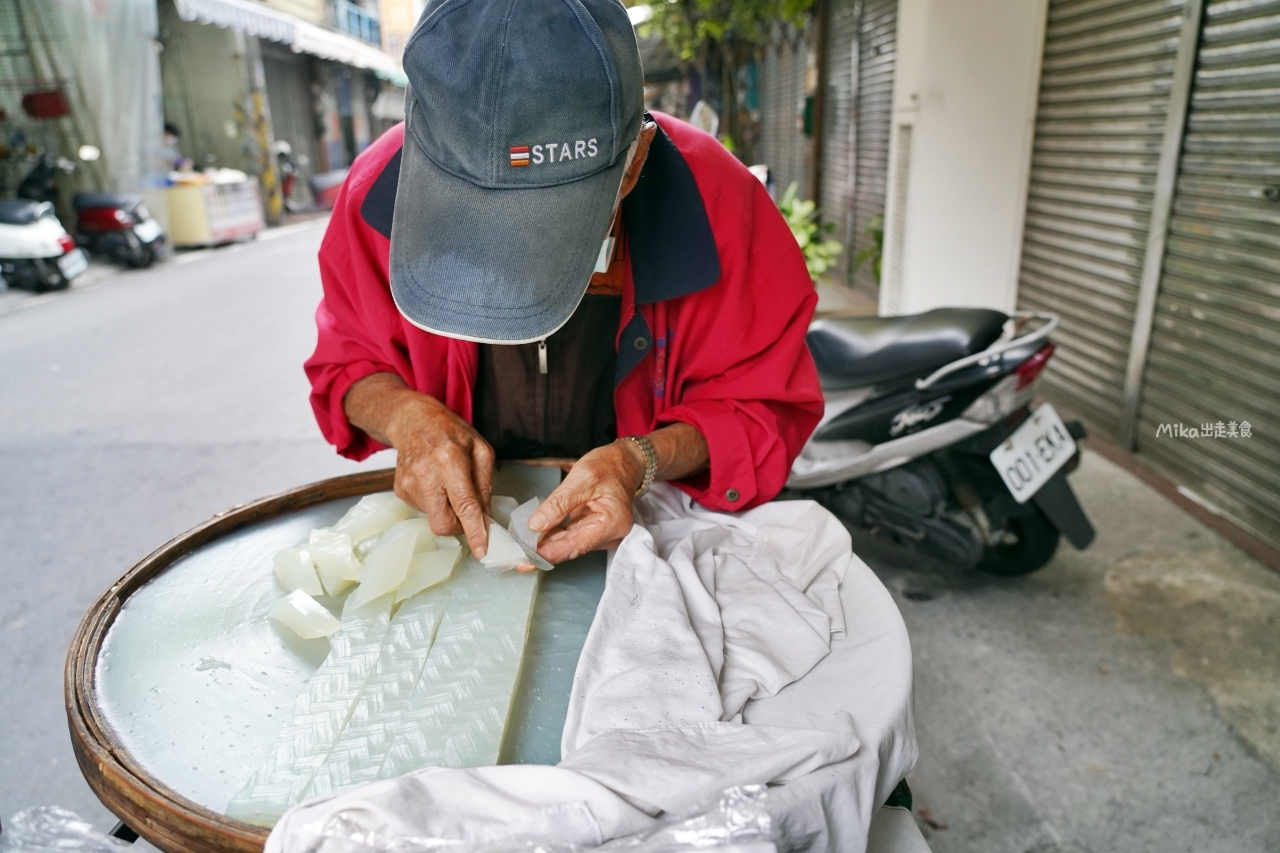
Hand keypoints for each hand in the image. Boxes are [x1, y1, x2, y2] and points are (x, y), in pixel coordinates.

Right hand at [349, 377, 494, 557]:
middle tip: (468, 512)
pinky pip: (424, 510)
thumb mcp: (480, 449)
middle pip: (443, 523)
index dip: (475, 531)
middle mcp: (425, 473)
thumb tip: (486, 517)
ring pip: (434, 519)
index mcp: (449, 459)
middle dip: (460, 527)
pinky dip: (435, 503)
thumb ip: (485, 484)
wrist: (411, 420)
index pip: (464, 504)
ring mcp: (408, 483)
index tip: (483, 551)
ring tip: (447, 484)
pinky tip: (435, 482)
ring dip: (447, 510)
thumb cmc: (450, 432)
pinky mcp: (400, 490)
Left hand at [527, 441, 644, 564]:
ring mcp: (602, 535)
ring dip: (545, 547)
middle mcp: (610, 535)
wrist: (624, 463)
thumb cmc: (608, 466)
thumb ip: (559, 503)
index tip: (526, 559)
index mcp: (612, 523)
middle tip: (515, 557)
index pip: (575, 545)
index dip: (548, 554)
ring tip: (518, 549)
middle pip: (571, 549)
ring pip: (568, 545)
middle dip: (542, 553)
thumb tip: (536, 525)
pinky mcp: (593, 531)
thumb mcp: (582, 478)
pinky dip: (552, 538)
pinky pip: (570, 537)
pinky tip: (533, 540)